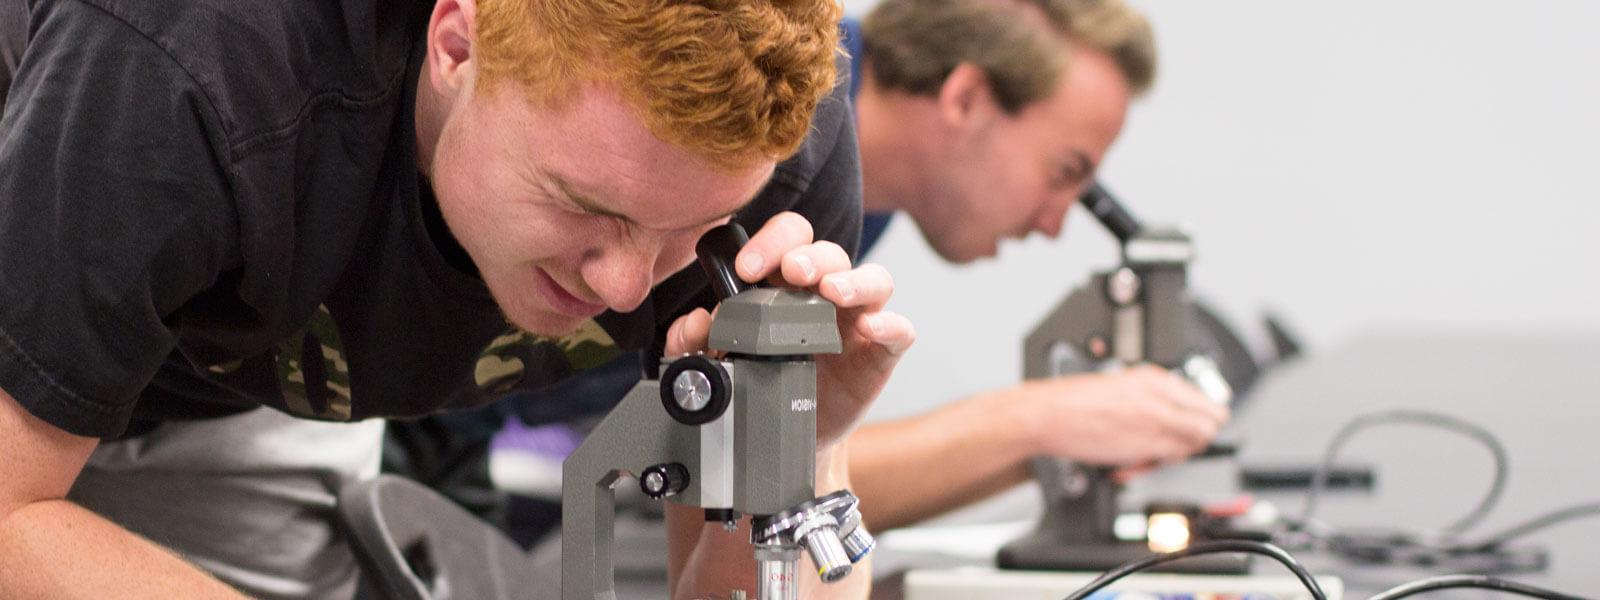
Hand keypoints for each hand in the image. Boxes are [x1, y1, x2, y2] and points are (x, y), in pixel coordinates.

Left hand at [664, 212, 914, 449]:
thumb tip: (696, 323)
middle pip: (829, 252)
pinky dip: (889, 325)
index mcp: (788, 284)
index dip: (770, 241)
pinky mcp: (879, 353)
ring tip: (830, 291)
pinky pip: (900, 329)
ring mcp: (857, 321)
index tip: (746, 267)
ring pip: (874, 279)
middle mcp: (826, 294)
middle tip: (790, 271)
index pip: (788, 239)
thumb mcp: (720, 363)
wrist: (789, 434)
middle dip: (809, 256)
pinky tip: (869, 329)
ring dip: (852, 280)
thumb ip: (697, 343)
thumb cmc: (763, 383)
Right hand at [1004, 365, 1228, 468]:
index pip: (1204, 400)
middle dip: (1196, 436)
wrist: (1048, 415)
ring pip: (1198, 440)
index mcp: (1155, 378)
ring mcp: (1157, 418)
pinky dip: (1162, 463)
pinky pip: (1174, 456)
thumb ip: (1152, 400)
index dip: (1198, 419)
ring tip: (1150, 454)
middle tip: (1174, 444)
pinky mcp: (1147, 442)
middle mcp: (1161, 395)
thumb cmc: (1075, 404)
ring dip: (1180, 451)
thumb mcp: (1122, 389)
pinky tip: (1136, 463)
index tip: (1190, 428)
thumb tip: (1172, 417)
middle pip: (1210, 420)